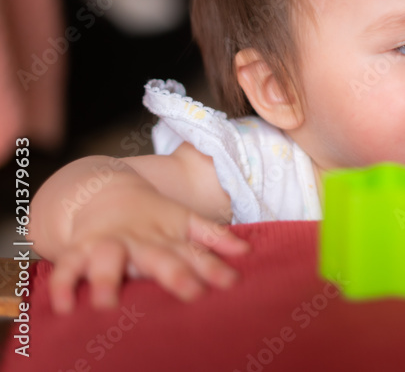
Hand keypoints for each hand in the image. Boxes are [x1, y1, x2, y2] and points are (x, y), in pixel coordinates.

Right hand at [47, 184, 249, 313]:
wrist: (105, 190)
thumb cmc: (152, 217)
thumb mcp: (184, 223)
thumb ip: (214, 238)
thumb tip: (247, 251)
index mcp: (168, 237)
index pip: (195, 254)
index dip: (213, 268)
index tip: (231, 283)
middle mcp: (140, 241)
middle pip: (158, 258)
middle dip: (174, 274)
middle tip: (190, 292)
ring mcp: (108, 244)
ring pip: (107, 260)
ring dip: (107, 279)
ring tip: (107, 303)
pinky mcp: (79, 250)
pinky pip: (67, 268)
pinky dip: (62, 286)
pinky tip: (63, 308)